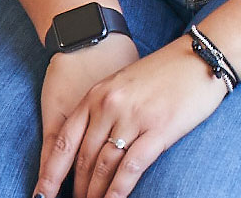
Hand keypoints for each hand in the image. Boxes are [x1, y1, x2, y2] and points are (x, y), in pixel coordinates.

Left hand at [36, 38, 228, 197]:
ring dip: (95, 193)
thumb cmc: (162, 72)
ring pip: (103, 166)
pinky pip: (131, 168)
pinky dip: (118, 190)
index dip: (51, 173)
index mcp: (96, 95)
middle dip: (76, 188)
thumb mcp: (122, 84)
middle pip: (83, 158)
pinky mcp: (157, 129)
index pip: (64, 141)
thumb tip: (92, 143)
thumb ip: (104, 109)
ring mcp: (132, 118)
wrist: (198, 57)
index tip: (42, 194)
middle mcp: (108, 106)